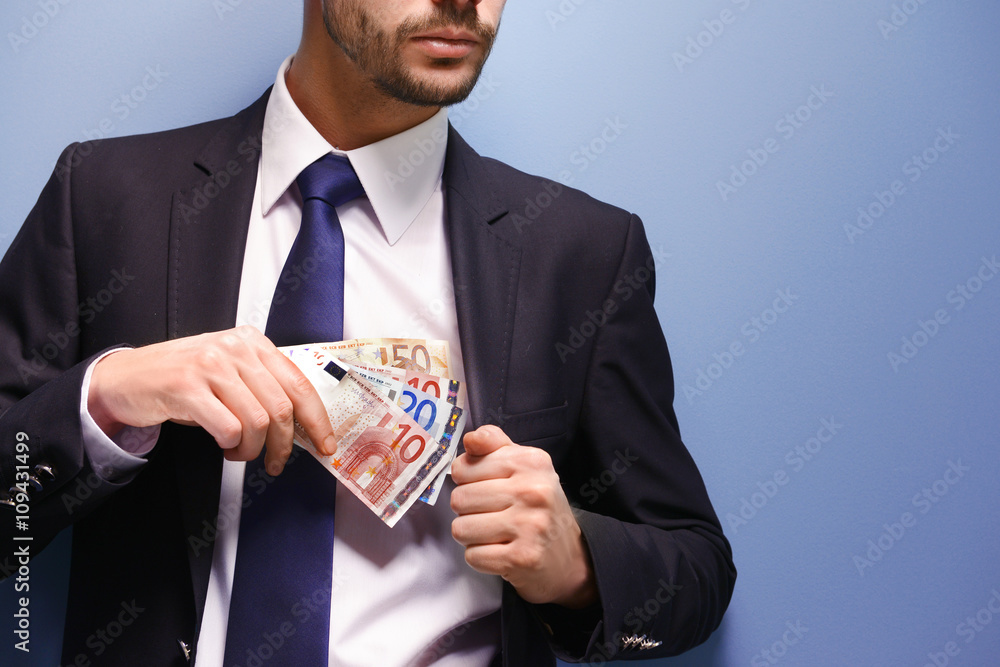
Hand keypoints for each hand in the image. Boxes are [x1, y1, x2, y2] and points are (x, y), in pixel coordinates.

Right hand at [88, 326, 335, 474]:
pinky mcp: (187, 386)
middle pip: (281, 407)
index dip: (317, 420)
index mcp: (252, 342)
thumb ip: (264, 386)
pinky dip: (230, 445)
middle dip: (283, 444)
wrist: (125, 377)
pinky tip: (222, 444)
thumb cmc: (183, 379)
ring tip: (239, 452)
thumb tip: (302, 425)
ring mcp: (210, 365)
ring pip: (257, 421)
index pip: (299, 384)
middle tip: (276, 462)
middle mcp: (235, 348)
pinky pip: (227, 427)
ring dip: (252, 449)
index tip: (324, 445)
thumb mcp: (229, 371)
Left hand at [450, 425, 597, 607]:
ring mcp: (529, 525)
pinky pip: (473, 556)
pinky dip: (481, 558)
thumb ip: (495, 445)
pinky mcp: (522, 557)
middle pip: (459, 499)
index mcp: (531, 462)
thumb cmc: (539, 507)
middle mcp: (533, 490)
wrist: (571, 555)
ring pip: (461, 529)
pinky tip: (501, 552)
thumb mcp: (524, 466)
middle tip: (492, 515)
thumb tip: (471, 438)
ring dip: (472, 536)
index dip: (466, 481)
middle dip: (468, 511)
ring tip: (496, 534)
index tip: (485, 487)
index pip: (464, 467)